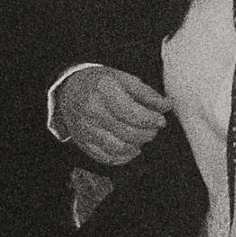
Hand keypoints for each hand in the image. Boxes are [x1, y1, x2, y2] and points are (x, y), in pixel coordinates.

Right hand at [51, 64, 170, 167]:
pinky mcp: (82, 142)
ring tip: (142, 137)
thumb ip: (146, 93)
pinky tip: (131, 148)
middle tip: (153, 129)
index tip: (161, 120)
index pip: (133, 112)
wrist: (69, 89)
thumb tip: (167, 106)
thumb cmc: (99, 82)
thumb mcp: (123, 78)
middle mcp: (92, 110)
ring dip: (137, 145)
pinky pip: (106, 157)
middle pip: (128, 132)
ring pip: (119, 148)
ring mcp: (85, 128)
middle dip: (147, 133)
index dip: (151, 120)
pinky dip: (123, 157)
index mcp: (104, 89)